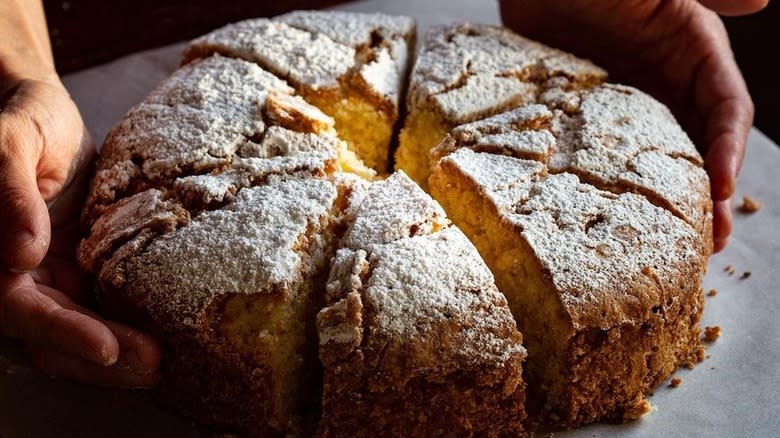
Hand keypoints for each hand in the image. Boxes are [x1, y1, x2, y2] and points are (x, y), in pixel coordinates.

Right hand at [0, 77, 160, 386]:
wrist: (46, 114)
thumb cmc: (23, 120)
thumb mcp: (10, 142)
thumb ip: (8, 193)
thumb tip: (22, 255)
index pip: (18, 306)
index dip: (61, 332)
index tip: (107, 348)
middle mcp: (18, 274)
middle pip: (52, 333)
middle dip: (102, 356)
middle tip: (153, 365)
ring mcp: (52, 275)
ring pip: (79, 328)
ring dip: (118, 353)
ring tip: (163, 363)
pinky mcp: (83, 269)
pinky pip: (103, 306)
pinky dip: (128, 325)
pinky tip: (164, 334)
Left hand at [499, 0, 765, 251]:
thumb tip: (764, 1)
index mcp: (693, 50)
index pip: (726, 108)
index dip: (729, 149)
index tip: (720, 188)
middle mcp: (665, 81)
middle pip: (698, 145)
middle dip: (706, 194)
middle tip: (707, 242)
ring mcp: (625, 100)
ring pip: (656, 159)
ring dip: (667, 202)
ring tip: (668, 246)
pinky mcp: (586, 112)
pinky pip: (605, 155)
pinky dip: (614, 188)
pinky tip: (610, 218)